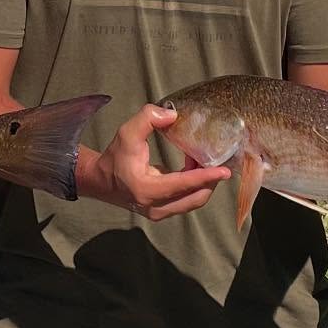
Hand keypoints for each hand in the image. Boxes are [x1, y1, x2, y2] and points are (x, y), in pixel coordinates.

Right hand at [79, 104, 230, 221]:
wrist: (102, 181)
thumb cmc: (115, 157)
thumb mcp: (127, 133)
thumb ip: (147, 118)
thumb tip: (172, 114)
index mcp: (145, 189)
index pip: (182, 185)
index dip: (204, 177)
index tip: (224, 171)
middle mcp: (154, 206)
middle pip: (195, 197)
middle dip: (210, 180)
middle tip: (220, 160)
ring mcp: (159, 213)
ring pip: (194, 201)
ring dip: (204, 182)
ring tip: (206, 160)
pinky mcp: (163, 212)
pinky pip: (187, 200)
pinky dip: (196, 185)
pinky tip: (194, 166)